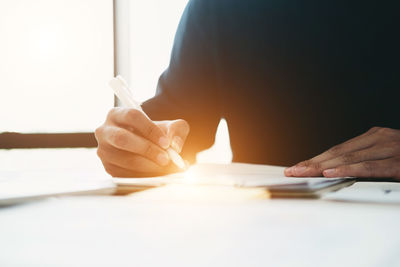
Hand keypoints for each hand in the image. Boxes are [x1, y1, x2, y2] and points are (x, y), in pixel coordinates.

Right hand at [95, 107, 189, 176]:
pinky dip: (145, 176)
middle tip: (166, 159)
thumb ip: (176, 130)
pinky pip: (126, 174)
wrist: (146, 146)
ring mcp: (104, 151)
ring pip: (125, 159)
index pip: (132, 116)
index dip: (150, 129)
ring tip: (166, 168)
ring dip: (148, 166)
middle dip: (147, 150)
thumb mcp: (169, 126)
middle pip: (123, 139)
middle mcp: (105, 131)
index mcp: (117, 114)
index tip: (166, 143)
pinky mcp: (109, 168)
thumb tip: (175, 145)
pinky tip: (158, 174)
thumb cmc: (155, 134)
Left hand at [284, 127, 399, 178]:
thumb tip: (338, 169)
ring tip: (303, 172)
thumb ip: (366, 160)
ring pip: (350, 157)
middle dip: (312, 163)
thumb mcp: (386, 156)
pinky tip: (332, 172)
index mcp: (374, 137)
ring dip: (323, 166)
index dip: (315, 158)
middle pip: (338, 152)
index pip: (338, 149)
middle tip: (292, 171)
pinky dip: (349, 169)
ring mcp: (391, 147)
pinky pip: (371, 166)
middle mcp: (380, 138)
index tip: (297, 167)